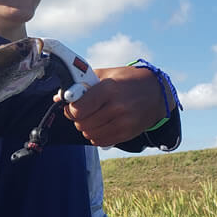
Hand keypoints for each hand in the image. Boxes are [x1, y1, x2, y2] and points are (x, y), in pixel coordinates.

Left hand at [56, 66, 171, 145]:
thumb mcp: (106, 74)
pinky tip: (101, 125)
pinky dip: (95, 135)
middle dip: (77, 118)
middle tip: (82, 111)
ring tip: (93, 117)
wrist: (157, 92)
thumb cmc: (127, 80)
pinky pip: (100, 141)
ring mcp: (123, 122)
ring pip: (89, 134)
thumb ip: (82, 84)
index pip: (78, 109)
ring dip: (86, 127)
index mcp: (109, 89)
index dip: (70, 109)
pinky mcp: (127, 133)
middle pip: (81, 123)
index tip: (72, 105)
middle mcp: (116, 107)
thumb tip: (59, 96)